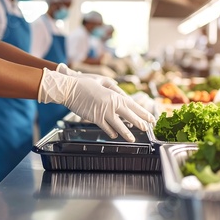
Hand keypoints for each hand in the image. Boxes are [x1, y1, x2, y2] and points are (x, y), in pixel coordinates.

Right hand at [39, 68, 155, 141]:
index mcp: (115, 95)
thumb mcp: (102, 81)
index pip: (133, 106)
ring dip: (126, 133)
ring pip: (119, 125)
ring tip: (132, 138)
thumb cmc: (84, 83)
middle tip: (147, 128)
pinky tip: (115, 135)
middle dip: (140, 123)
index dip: (143, 113)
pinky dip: (111, 132)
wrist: (69, 89)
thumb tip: (122, 95)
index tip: (150, 118)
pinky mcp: (95, 118)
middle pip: (130, 116)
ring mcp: (103, 112)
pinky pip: (106, 127)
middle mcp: (112, 104)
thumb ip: (114, 88)